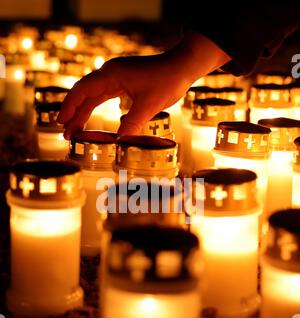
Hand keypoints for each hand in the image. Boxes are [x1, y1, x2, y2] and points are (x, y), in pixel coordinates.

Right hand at [58, 32, 229, 137]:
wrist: (182, 66)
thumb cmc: (167, 80)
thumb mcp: (149, 105)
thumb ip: (132, 123)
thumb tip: (118, 143)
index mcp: (112, 74)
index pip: (83, 91)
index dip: (70, 107)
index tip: (61, 122)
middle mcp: (110, 73)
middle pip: (84, 93)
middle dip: (73, 113)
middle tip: (65, 132)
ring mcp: (116, 77)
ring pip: (92, 95)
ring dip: (82, 112)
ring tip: (73, 129)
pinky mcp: (123, 81)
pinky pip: (103, 95)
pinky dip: (94, 107)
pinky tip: (89, 118)